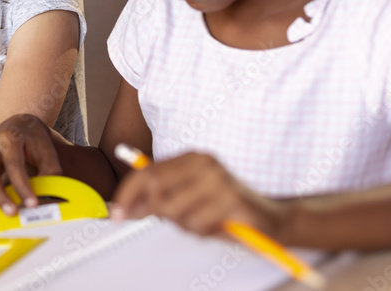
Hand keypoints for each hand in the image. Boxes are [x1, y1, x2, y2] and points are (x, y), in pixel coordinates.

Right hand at [0, 114, 63, 223]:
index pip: (14, 164)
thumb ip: (49, 169)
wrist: (19, 124)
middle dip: (0, 194)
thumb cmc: (33, 138)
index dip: (22, 185)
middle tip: (12, 213)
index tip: (33, 204)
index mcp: (9, 137)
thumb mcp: (45, 147)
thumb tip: (48, 195)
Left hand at [112, 153, 288, 239]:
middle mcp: (204, 163)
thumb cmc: (227, 209)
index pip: (146, 172)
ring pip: (174, 211)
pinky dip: (203, 232)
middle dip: (159, 212)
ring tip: (205, 222)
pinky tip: (218, 227)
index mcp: (192, 158)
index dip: (127, 194)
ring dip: (186, 226)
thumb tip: (126, 206)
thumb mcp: (190, 199)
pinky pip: (197, 223)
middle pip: (155, 190)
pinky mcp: (232, 199)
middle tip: (180, 220)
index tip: (116, 214)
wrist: (274, 218)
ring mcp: (219, 179)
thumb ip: (160, 198)